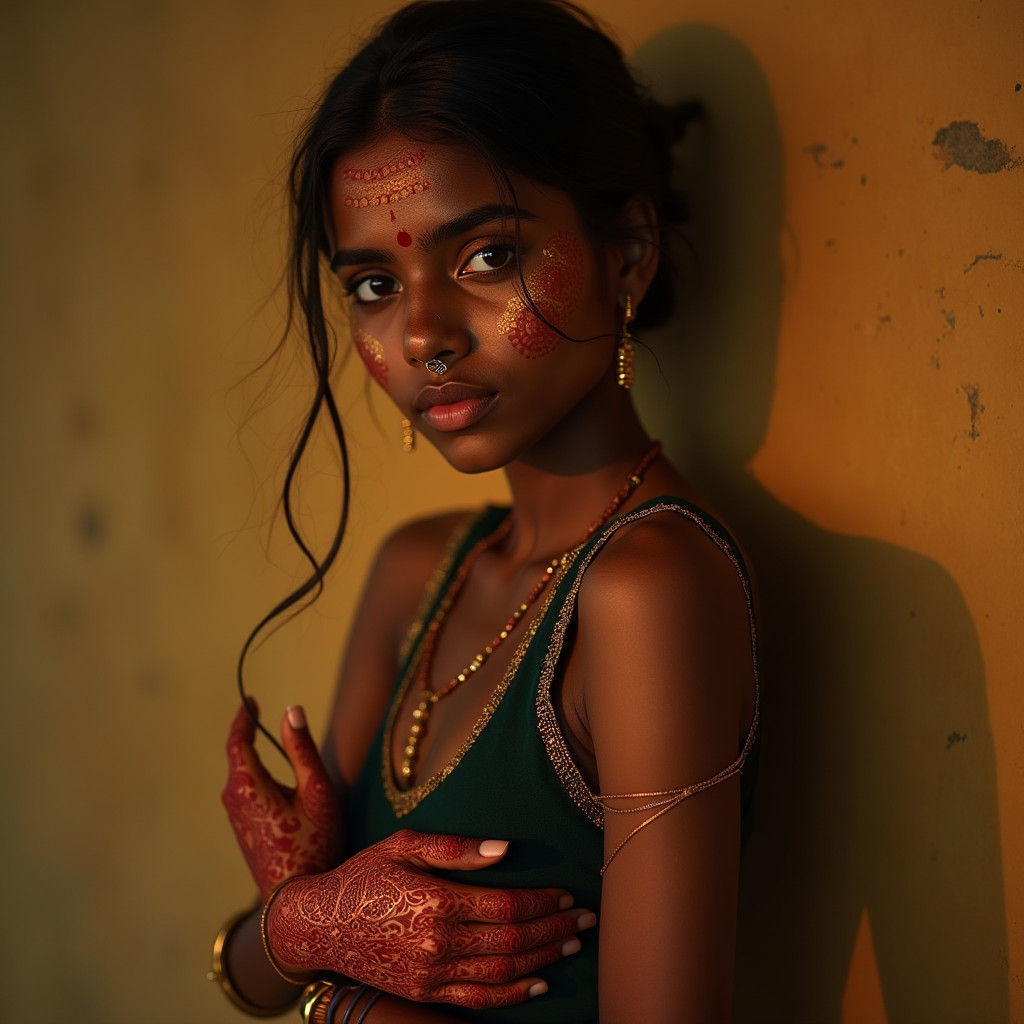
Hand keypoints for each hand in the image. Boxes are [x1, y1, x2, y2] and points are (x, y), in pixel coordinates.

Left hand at [221, 700, 342, 900]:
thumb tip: (291, 710)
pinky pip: (246, 795)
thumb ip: (302, 749)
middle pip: (238, 759)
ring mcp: (236, 819)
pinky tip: (275, 785)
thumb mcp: (317, 792)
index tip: (251, 700)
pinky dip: (256, 779)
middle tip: (257, 714)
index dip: (243, 718)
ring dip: (253, 758)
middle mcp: (234, 801)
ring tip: (267, 743)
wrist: (297, 901)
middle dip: (247, 735)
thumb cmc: (314, 844)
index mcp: (248, 786)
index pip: (237, 742)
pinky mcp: (243, 832)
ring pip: (242, 778)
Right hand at [266, 829, 596, 1008]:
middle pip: (512, 940)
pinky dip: (512, 993)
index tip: (567, 894)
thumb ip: (455, 848)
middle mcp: (437, 942)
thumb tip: (504, 849)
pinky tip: (537, 982)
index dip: (543, 902)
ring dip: (543, 959)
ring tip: (572, 945)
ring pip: (502, 971)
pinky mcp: (425, 992)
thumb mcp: (403, 845)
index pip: (507, 906)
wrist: (320, 925)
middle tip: (586, 920)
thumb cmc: (364, 875)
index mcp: (436, 901)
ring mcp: (431, 973)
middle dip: (555, 930)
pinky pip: (478, 998)